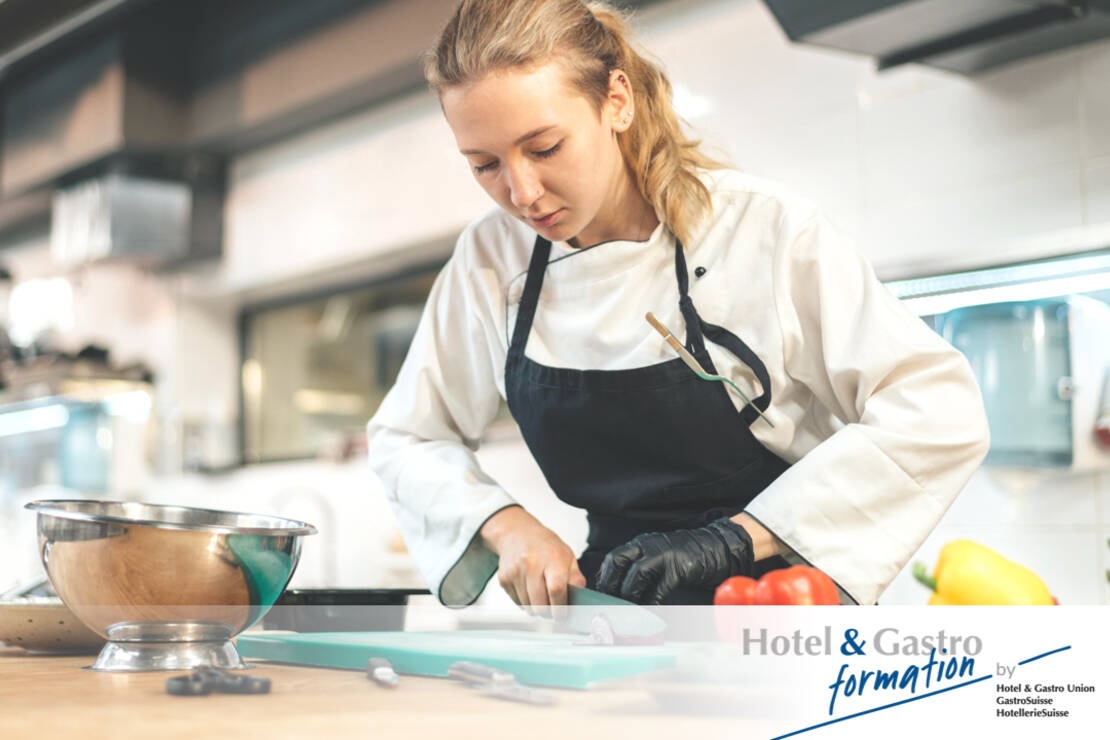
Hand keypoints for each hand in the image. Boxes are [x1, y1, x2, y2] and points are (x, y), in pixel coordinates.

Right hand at [479, 506, 585, 610]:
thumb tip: (581, 600)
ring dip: (537, 607)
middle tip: (553, 607)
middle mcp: (531, 564)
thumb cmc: (545, 546)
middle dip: (549, 612)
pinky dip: (525, 602)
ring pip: (528, 608)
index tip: (563, 616)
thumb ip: (576, 578)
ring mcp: (515, 572)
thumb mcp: (567, 556)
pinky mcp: (504, 579)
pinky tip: (529, 588)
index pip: (556, 589)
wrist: (517, 533)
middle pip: (540, 605)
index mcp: (552, 558)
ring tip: (540, 593)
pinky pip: (517, 603)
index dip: (561, 608)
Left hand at [596, 518, 753, 604]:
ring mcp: (664, 555)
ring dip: (629, 596)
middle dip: (610, 586)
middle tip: (608, 606)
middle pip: (619, 562)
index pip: (613, 558)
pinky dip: (652, 602)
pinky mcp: (679, 567)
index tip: (600, 597)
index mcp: (641, 544)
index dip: (604, 578)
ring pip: (637, 575)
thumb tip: (621, 593)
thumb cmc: (685, 557)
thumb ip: (641, 569)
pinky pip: (660, 588)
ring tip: (627, 613)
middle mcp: (648, 546)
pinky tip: (651, 613)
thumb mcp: (658, 557)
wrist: (717, 547)